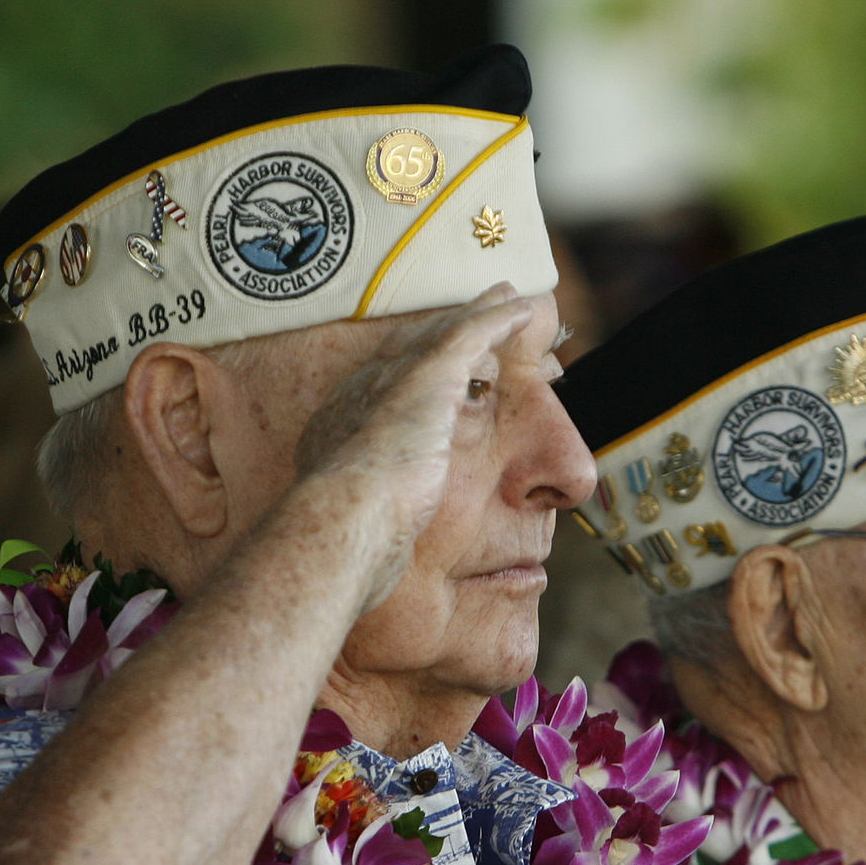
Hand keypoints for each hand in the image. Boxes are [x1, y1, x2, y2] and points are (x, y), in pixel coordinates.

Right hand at [293, 282, 533, 607]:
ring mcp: (394, 382)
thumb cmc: (346, 546)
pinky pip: (471, 333)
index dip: (413, 377)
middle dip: (444, 335)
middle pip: (413, 352)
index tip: (436, 373)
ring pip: (444, 333)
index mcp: (344, 429)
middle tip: (478, 318)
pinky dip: (497, 317)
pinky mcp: (428, 377)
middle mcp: (363, 394)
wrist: (343, 525)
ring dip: (477, 315)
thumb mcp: (355, 532)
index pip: (383, 392)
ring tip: (507, 297)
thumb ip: (371, 529)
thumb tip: (382, 566)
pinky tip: (522, 308)